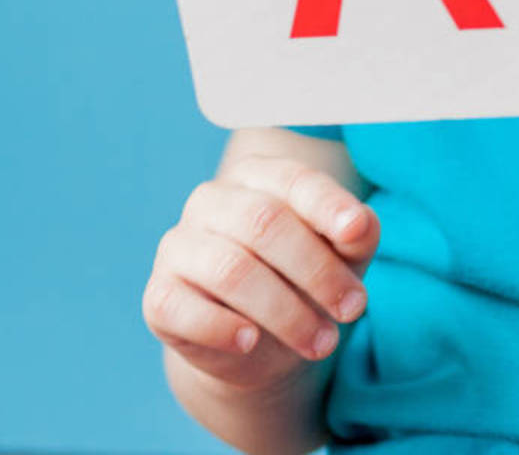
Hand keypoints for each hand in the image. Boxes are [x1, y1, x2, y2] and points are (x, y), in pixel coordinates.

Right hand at [142, 156, 379, 391]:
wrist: (259, 344)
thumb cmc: (306, 279)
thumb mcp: (343, 253)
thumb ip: (356, 231)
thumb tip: (358, 224)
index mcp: (256, 175)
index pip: (292, 179)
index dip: (326, 204)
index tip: (356, 232)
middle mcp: (212, 200)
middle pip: (264, 223)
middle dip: (316, 270)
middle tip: (352, 309)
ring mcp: (179, 245)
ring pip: (231, 269)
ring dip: (285, 312)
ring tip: (321, 342)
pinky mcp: (159, 295)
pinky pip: (183, 308)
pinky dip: (222, 328)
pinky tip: (252, 341)